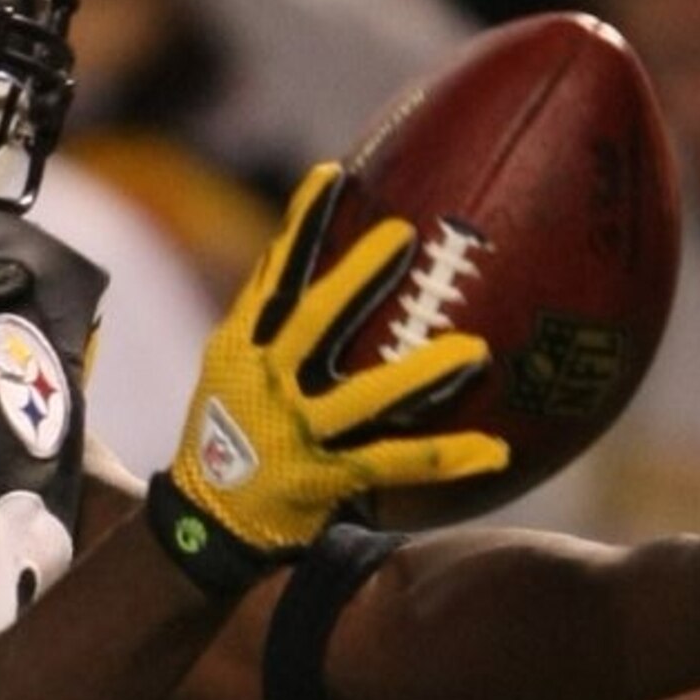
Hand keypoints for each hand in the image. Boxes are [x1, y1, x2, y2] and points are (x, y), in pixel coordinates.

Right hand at [147, 162, 509, 593]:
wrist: (204, 523)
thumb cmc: (226, 436)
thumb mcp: (225, 372)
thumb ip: (259, 320)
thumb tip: (284, 253)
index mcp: (240, 349)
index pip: (271, 276)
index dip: (300, 226)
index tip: (332, 175)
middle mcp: (266, 383)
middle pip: (314, 321)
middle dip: (356, 276)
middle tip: (404, 237)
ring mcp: (296, 432)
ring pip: (366, 398)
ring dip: (422, 375)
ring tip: (475, 350)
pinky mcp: (324, 479)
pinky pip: (395, 464)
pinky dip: (446, 457)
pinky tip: (495, 450)